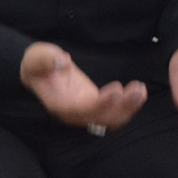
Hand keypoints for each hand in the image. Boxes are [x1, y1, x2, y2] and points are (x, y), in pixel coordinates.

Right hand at [20, 41, 147, 131]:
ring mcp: (85, 112)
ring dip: (129, 108)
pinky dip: (128, 106)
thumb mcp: (37, 57)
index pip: (82, 111)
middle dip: (122, 107)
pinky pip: (114, 113)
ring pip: (111, 119)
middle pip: (101, 119)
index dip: (100, 104)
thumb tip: (63, 61)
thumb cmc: (37, 64)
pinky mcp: (95, 106)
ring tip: (140, 90)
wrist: (39, 71)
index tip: (115, 89)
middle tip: (137, 89)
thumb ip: (47, 60)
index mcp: (59, 105)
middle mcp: (73, 114)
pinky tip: (138, 92)